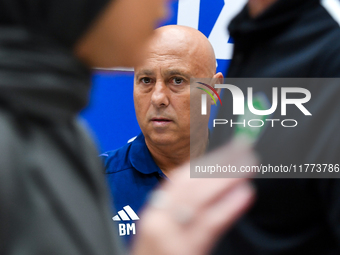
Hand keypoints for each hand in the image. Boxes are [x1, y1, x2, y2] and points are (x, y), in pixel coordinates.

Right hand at [132, 138, 257, 254]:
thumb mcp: (161, 231)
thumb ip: (178, 211)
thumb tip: (208, 187)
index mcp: (154, 212)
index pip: (180, 179)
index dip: (206, 161)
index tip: (227, 149)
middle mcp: (159, 219)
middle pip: (192, 183)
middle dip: (220, 163)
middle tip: (244, 149)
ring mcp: (170, 235)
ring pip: (201, 197)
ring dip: (227, 177)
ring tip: (249, 164)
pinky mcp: (185, 250)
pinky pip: (210, 223)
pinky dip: (228, 205)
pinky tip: (245, 192)